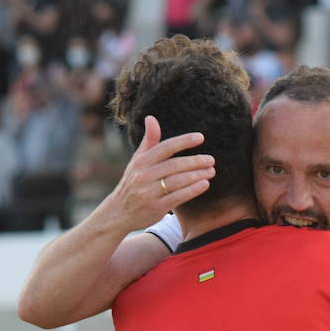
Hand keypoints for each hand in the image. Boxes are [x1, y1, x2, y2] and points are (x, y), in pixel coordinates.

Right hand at [100, 115, 213, 229]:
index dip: (183, 141)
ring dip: (197, 175)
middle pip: (174, 165)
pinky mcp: (155, 208)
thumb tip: (151, 118)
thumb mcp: (137, 161)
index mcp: (141, 161)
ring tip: (211, 171)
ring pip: (178, 181)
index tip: (201, 138)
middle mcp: (143, 175)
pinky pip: (178, 197)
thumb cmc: (133, 183)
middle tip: (211, 160)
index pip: (165, 147)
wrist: (118, 213)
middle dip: (195, 161)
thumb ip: (148, 141)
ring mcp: (149, 192)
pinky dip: (193, 190)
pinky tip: (205, 184)